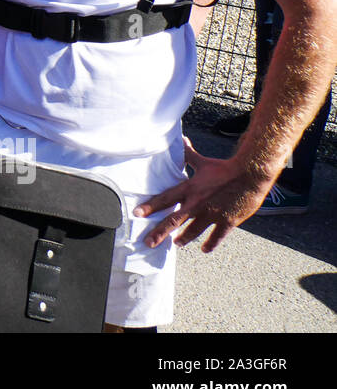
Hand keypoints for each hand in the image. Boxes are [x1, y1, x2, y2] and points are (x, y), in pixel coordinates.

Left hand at [134, 137, 275, 252]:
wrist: (250, 174)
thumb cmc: (226, 167)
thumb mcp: (204, 162)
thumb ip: (189, 154)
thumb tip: (181, 139)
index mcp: (189, 189)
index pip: (165, 199)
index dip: (150, 206)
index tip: (137, 214)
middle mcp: (197, 203)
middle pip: (174, 220)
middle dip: (159, 232)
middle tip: (148, 242)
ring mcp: (212, 214)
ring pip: (193, 231)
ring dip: (183, 238)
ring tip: (176, 243)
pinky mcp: (228, 221)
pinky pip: (217, 236)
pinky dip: (211, 244)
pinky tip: (205, 250)